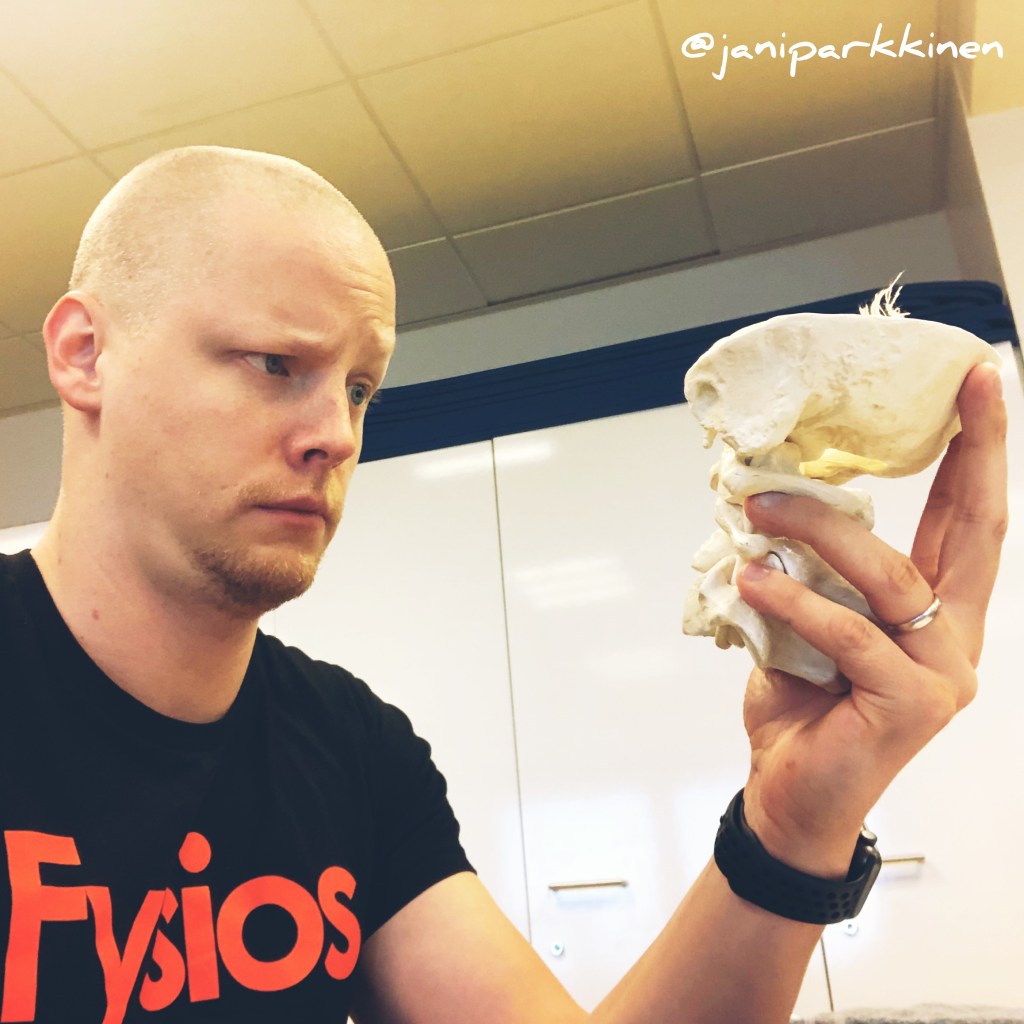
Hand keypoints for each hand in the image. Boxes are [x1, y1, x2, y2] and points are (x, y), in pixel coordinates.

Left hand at [732, 362, 1007, 876]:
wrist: (790, 797)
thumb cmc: (802, 709)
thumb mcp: (804, 623)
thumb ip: (811, 573)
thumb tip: (771, 504)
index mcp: (934, 611)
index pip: (965, 519)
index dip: (976, 451)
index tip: (977, 384)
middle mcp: (953, 636)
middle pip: (973, 529)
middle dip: (972, 451)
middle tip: (960, 386)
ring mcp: (940, 672)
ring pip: (888, 575)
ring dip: (818, 531)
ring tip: (757, 510)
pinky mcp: (912, 703)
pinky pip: (849, 632)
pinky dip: (795, 600)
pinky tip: (754, 580)